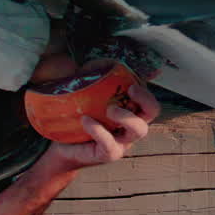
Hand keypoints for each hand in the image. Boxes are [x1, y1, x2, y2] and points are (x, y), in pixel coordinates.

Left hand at [39, 83, 161, 171]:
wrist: (63, 148)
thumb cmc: (77, 119)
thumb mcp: (86, 94)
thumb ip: (97, 78)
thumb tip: (104, 59)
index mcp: (129, 110)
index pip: (147, 96)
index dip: (148, 87)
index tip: (136, 80)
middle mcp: (130, 126)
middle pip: (152, 112)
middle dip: (146, 99)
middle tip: (130, 89)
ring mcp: (122, 141)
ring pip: (139, 130)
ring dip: (127, 116)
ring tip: (109, 108)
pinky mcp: (108, 154)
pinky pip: (110, 144)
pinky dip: (99, 130)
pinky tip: (86, 120)